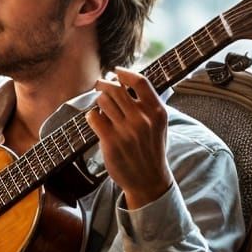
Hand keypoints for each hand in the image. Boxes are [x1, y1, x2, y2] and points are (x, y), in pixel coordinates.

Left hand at [86, 66, 172, 210]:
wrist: (148, 180)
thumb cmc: (151, 150)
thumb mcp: (159, 125)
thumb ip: (148, 105)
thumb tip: (128, 82)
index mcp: (157, 112)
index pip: (140, 81)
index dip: (125, 73)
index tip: (116, 71)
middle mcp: (143, 119)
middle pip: (116, 88)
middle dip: (104, 85)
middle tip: (100, 86)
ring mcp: (126, 130)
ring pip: (103, 100)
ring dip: (98, 101)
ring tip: (101, 107)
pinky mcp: (111, 140)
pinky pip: (94, 116)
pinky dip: (92, 115)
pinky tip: (96, 120)